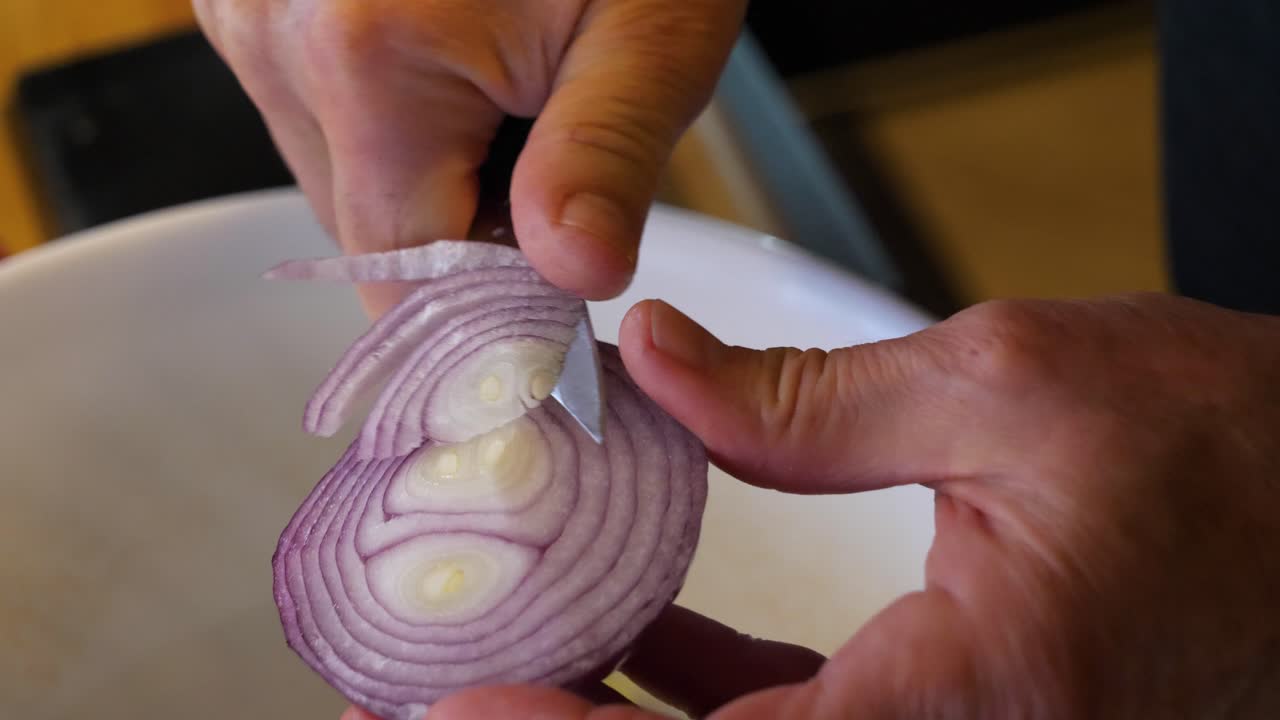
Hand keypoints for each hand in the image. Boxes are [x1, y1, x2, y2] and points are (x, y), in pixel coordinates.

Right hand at [195, 0, 744, 313]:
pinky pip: (319, 113)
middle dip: (465, 236)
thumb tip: (572, 275)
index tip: (557, 299)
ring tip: (508, 92)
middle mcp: (275, 32)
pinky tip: (455, 63)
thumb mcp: (651, 29)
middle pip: (369, 230)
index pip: (406, 275)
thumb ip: (605, 158)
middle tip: (552, 164)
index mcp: (366, 55)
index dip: (489, 309)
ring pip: (341, 177)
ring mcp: (248, 8)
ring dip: (428, 177)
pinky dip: (391, 123)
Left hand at [394, 293, 1279, 717]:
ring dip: (621, 710)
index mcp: (974, 702)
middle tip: (448, 678)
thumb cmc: (1224, 452)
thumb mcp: (1005, 386)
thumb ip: (804, 395)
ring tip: (518, 633)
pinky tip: (636, 614)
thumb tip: (650, 360)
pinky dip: (704, 687)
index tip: (458, 697)